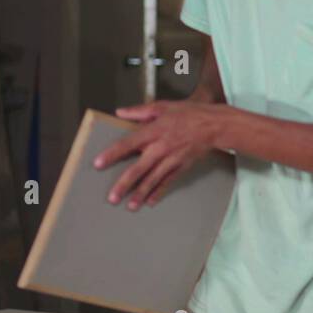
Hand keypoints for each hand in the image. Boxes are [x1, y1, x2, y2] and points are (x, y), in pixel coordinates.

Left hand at [94, 101, 228, 209]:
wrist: (214, 125)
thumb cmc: (188, 113)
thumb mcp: (162, 106)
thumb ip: (139, 111)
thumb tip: (120, 112)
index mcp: (154, 131)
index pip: (128, 144)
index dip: (113, 154)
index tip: (99, 163)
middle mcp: (161, 147)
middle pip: (139, 168)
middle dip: (125, 184)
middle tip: (112, 197)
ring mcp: (172, 159)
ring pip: (153, 179)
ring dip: (141, 193)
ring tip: (130, 206)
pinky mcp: (182, 166)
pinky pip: (168, 181)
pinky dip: (159, 192)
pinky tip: (150, 201)